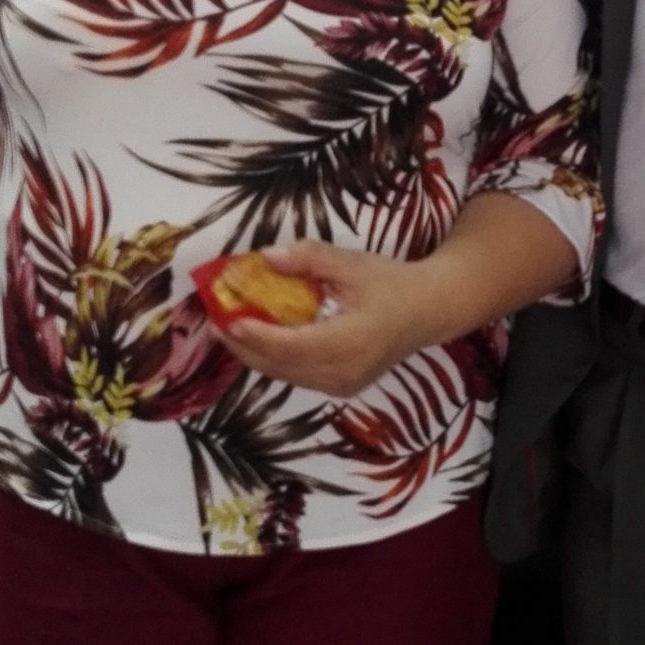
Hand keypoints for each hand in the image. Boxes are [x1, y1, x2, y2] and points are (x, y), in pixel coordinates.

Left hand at [220, 239, 442, 399]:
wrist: (429, 312)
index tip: (228, 318)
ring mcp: (343, 385)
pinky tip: (256, 340)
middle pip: (282, 365)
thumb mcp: (353, 264)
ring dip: (254, 354)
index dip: (258, 334)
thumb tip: (266, 256)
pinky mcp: (340, 388)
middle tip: (215, 320)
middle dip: (244, 345)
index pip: (294, 345)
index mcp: (353, 341)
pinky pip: (297, 376)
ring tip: (227, 330)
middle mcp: (346, 371)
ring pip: (286, 375)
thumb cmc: (393, 283)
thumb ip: (309, 258)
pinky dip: (273, 360)